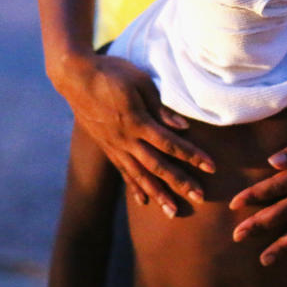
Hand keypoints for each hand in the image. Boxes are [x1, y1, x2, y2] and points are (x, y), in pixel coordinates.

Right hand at [55, 52, 215, 215]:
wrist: (75, 77)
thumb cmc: (111, 73)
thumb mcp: (140, 82)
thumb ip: (160, 107)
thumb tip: (182, 127)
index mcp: (137, 121)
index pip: (170, 143)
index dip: (192, 156)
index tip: (211, 167)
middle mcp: (125, 139)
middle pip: (157, 166)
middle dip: (179, 183)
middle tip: (199, 198)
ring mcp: (114, 145)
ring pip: (139, 175)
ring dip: (158, 194)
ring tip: (173, 213)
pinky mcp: (106, 147)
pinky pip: (123, 171)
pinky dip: (134, 187)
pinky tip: (144, 201)